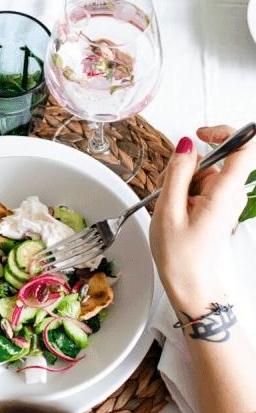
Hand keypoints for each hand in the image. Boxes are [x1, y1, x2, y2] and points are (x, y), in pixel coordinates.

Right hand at [150, 125, 255, 312]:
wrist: (188, 281)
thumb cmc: (179, 255)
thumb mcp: (168, 210)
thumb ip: (177, 172)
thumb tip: (185, 144)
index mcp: (225, 192)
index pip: (243, 145)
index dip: (224, 131)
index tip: (201, 134)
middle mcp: (233, 193)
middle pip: (214, 161)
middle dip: (188, 168)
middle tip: (170, 192)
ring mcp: (228, 200)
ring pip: (206, 174)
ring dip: (184, 184)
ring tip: (172, 209)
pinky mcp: (221, 205)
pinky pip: (205, 187)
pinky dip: (188, 194)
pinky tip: (178, 212)